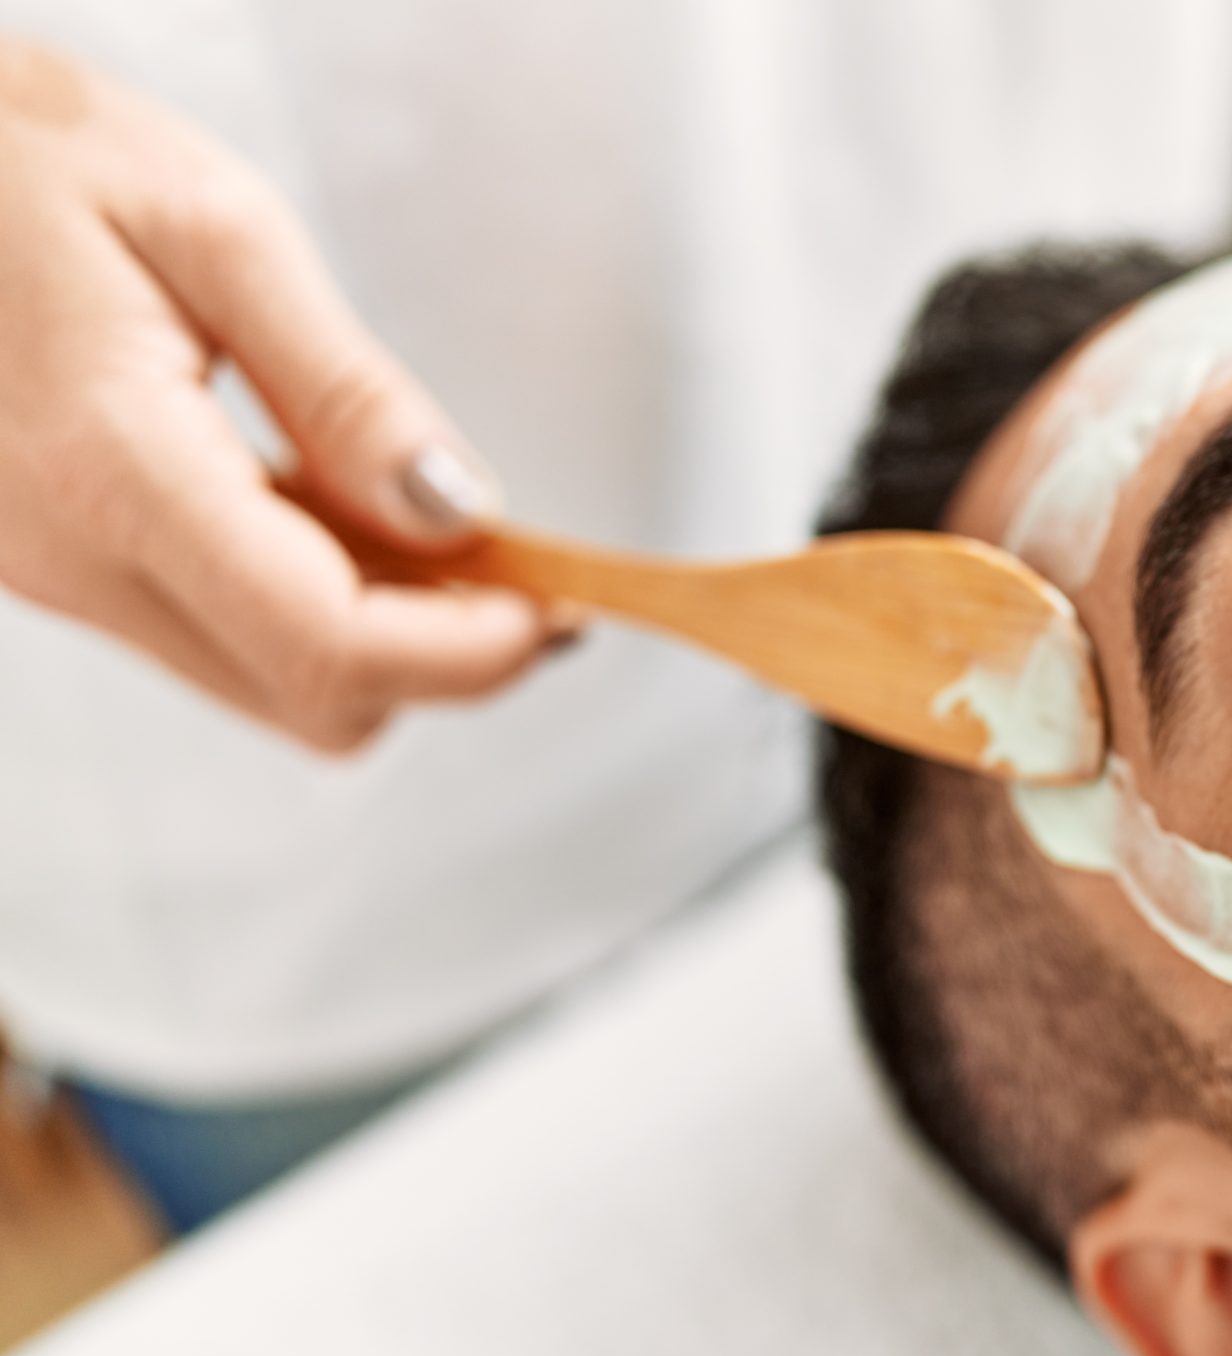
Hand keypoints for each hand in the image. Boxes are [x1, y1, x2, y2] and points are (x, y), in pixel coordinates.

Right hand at [0, 37, 551, 752]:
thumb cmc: (12, 151)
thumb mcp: (215, 226)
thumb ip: (346, 388)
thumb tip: (459, 513)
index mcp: (113, 469)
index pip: (329, 646)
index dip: (465, 652)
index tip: (548, 604)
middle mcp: (72, 555)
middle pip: (310, 698)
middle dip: (434, 650)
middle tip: (510, 562)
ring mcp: (56, 571)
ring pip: (267, 678)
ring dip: (375, 624)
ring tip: (418, 513)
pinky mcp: (56, 559)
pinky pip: (215, 626)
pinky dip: (305, 592)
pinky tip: (332, 503)